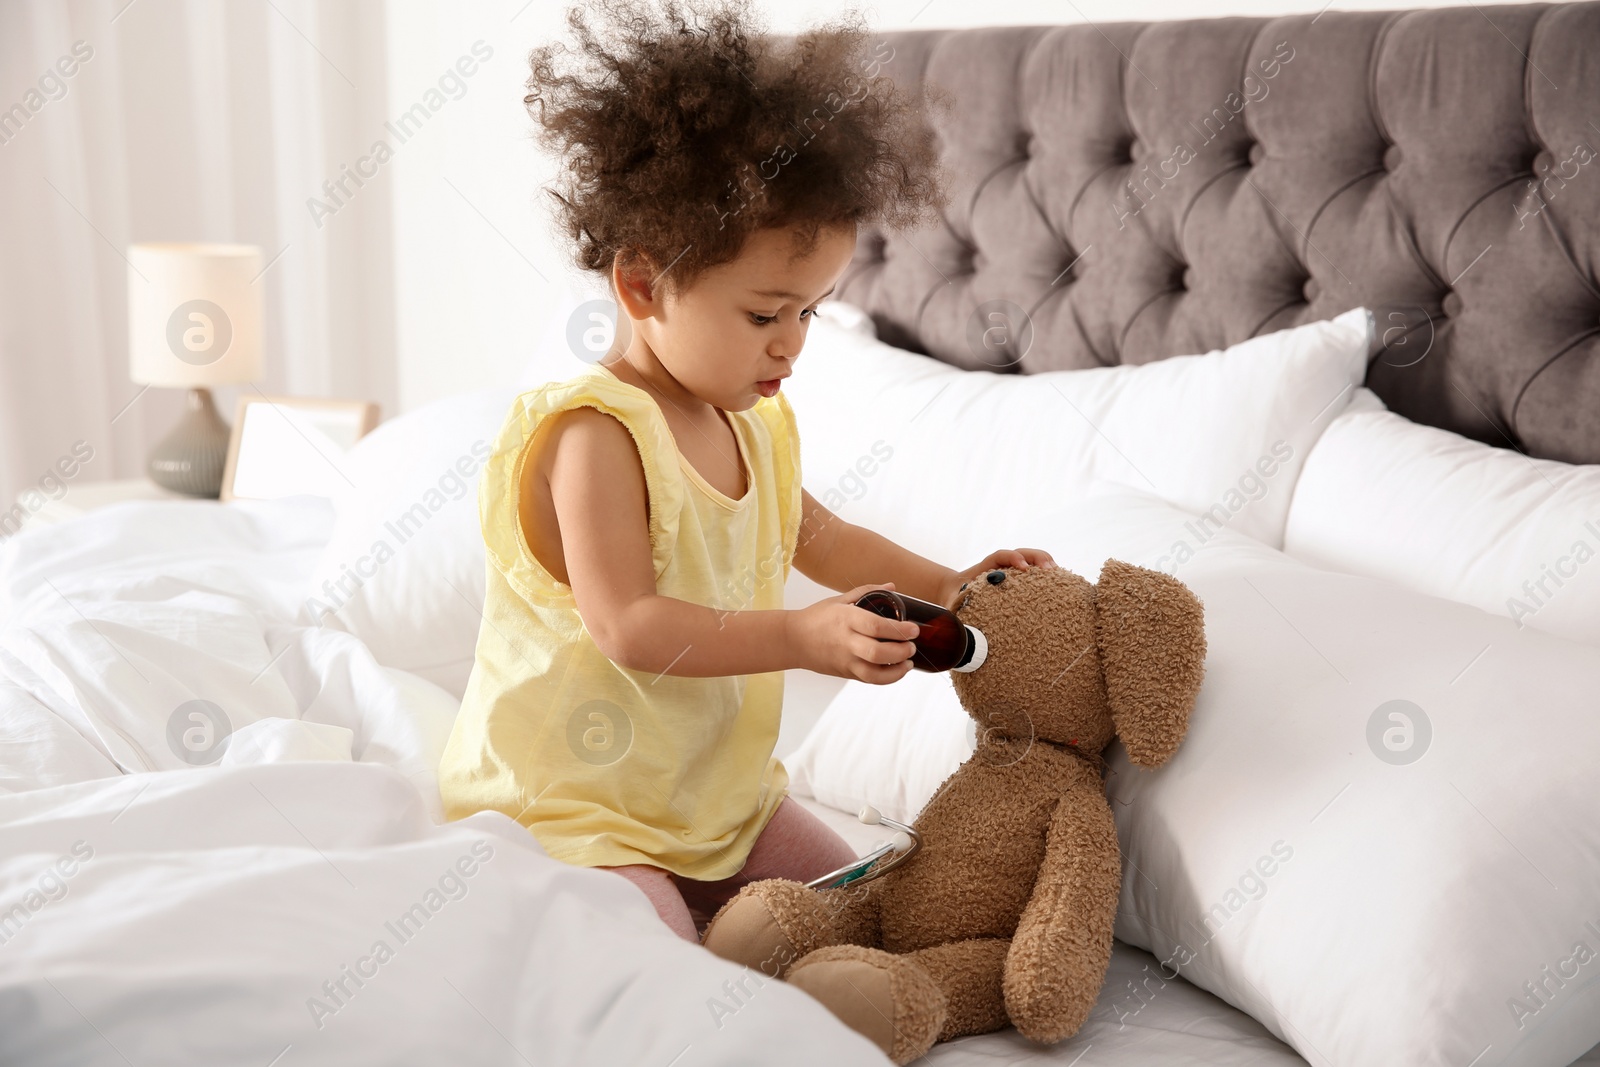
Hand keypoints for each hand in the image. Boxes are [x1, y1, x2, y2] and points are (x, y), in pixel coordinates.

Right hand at [787, 582, 921, 683]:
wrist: (793, 640)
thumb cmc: (817, 617)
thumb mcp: (839, 599)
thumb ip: (867, 592)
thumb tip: (893, 587)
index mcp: (845, 619)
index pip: (875, 626)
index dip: (898, 630)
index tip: (914, 629)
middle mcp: (845, 642)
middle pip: (877, 652)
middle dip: (901, 651)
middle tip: (912, 646)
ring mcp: (844, 660)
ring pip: (874, 673)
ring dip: (897, 670)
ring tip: (908, 662)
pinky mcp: (845, 673)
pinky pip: (869, 680)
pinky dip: (887, 678)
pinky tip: (897, 670)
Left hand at [939, 547, 1056, 608]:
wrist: (955, 592)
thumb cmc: (955, 598)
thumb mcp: (954, 604)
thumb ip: (955, 610)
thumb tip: (957, 627)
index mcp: (985, 567)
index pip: (1000, 556)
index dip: (1013, 558)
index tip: (1023, 567)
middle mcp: (1001, 565)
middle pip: (1022, 553)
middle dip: (1037, 558)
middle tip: (1049, 570)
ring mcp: (1012, 570)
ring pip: (1033, 560)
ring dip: (1046, 564)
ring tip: (1059, 576)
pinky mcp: (1020, 579)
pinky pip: (1036, 573)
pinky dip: (1047, 576)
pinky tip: (1059, 585)